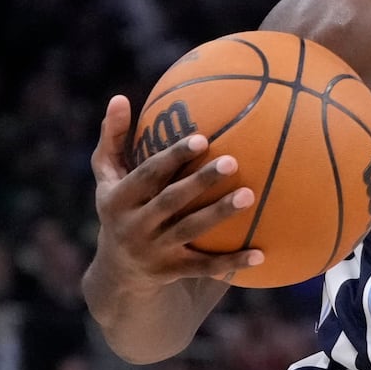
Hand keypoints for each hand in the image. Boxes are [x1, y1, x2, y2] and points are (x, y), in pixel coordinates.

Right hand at [89, 94, 263, 286]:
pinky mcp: (172, 272)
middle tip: (233, 161)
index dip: (173, 157)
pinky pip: (205, 267)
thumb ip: (114, 140)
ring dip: (219, 214)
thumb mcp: (108, 177)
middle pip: (170, 201)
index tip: (202, 138)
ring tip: (249, 195)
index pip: (147, 174)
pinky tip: (262, 254)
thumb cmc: (120, 207)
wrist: (117, 271)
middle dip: (200, 182)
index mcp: (118, 199)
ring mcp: (153, 250)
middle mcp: (133, 226)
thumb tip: (119, 97)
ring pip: (191, 231)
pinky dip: (233, 262)